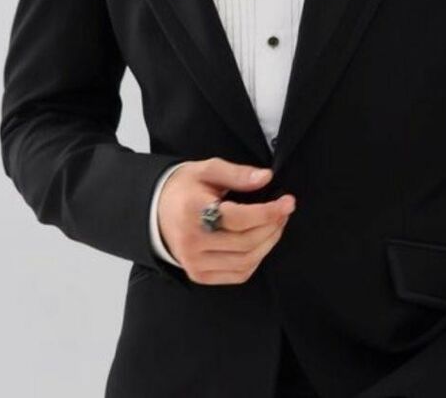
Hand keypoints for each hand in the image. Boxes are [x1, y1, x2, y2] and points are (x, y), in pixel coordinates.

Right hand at [157, 157, 295, 284]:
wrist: (157, 210)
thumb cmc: (185, 187)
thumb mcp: (208, 169)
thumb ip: (237, 174)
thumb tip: (266, 178)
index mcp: (193, 212)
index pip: (239, 218)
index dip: (269, 212)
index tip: (288, 202)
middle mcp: (192, 242)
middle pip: (245, 242)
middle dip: (272, 226)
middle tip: (284, 211)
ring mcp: (194, 263)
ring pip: (245, 261)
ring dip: (268, 243)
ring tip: (276, 225)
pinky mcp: (199, 275)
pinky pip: (237, 274)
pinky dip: (256, 260)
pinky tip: (262, 243)